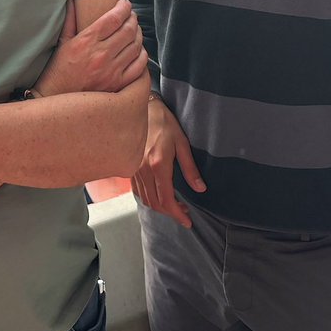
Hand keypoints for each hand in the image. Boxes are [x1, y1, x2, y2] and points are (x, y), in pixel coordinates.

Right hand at [35, 0, 147, 96]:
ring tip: (134, 30)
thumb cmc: (58, 70)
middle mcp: (100, 55)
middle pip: (128, 30)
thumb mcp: (62, 42)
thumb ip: (71, 19)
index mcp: (86, 42)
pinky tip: (137, 50)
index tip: (125, 4)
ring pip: (136, 46)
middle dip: (132, 19)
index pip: (113, 18)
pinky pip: (139, 66)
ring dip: (138, 35)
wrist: (56, 99)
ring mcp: (111, 71)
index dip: (123, 8)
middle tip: (131, 16)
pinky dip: (141, 55)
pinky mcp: (117, 84)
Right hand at [131, 98, 205, 228]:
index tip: (187, 221)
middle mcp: (143, 170)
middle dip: (170, 212)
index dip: (177, 214)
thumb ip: (190, 168)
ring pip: (146, 199)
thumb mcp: (182, 143)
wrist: (142, 109)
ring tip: (175, 204)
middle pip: (155, 204)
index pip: (167, 200)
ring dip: (160, 206)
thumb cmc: (164, 123)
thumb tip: (200, 189)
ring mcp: (134, 169)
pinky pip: (138, 190)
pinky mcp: (129, 167)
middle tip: (184, 212)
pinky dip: (149, 198)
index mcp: (158, 165)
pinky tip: (159, 194)